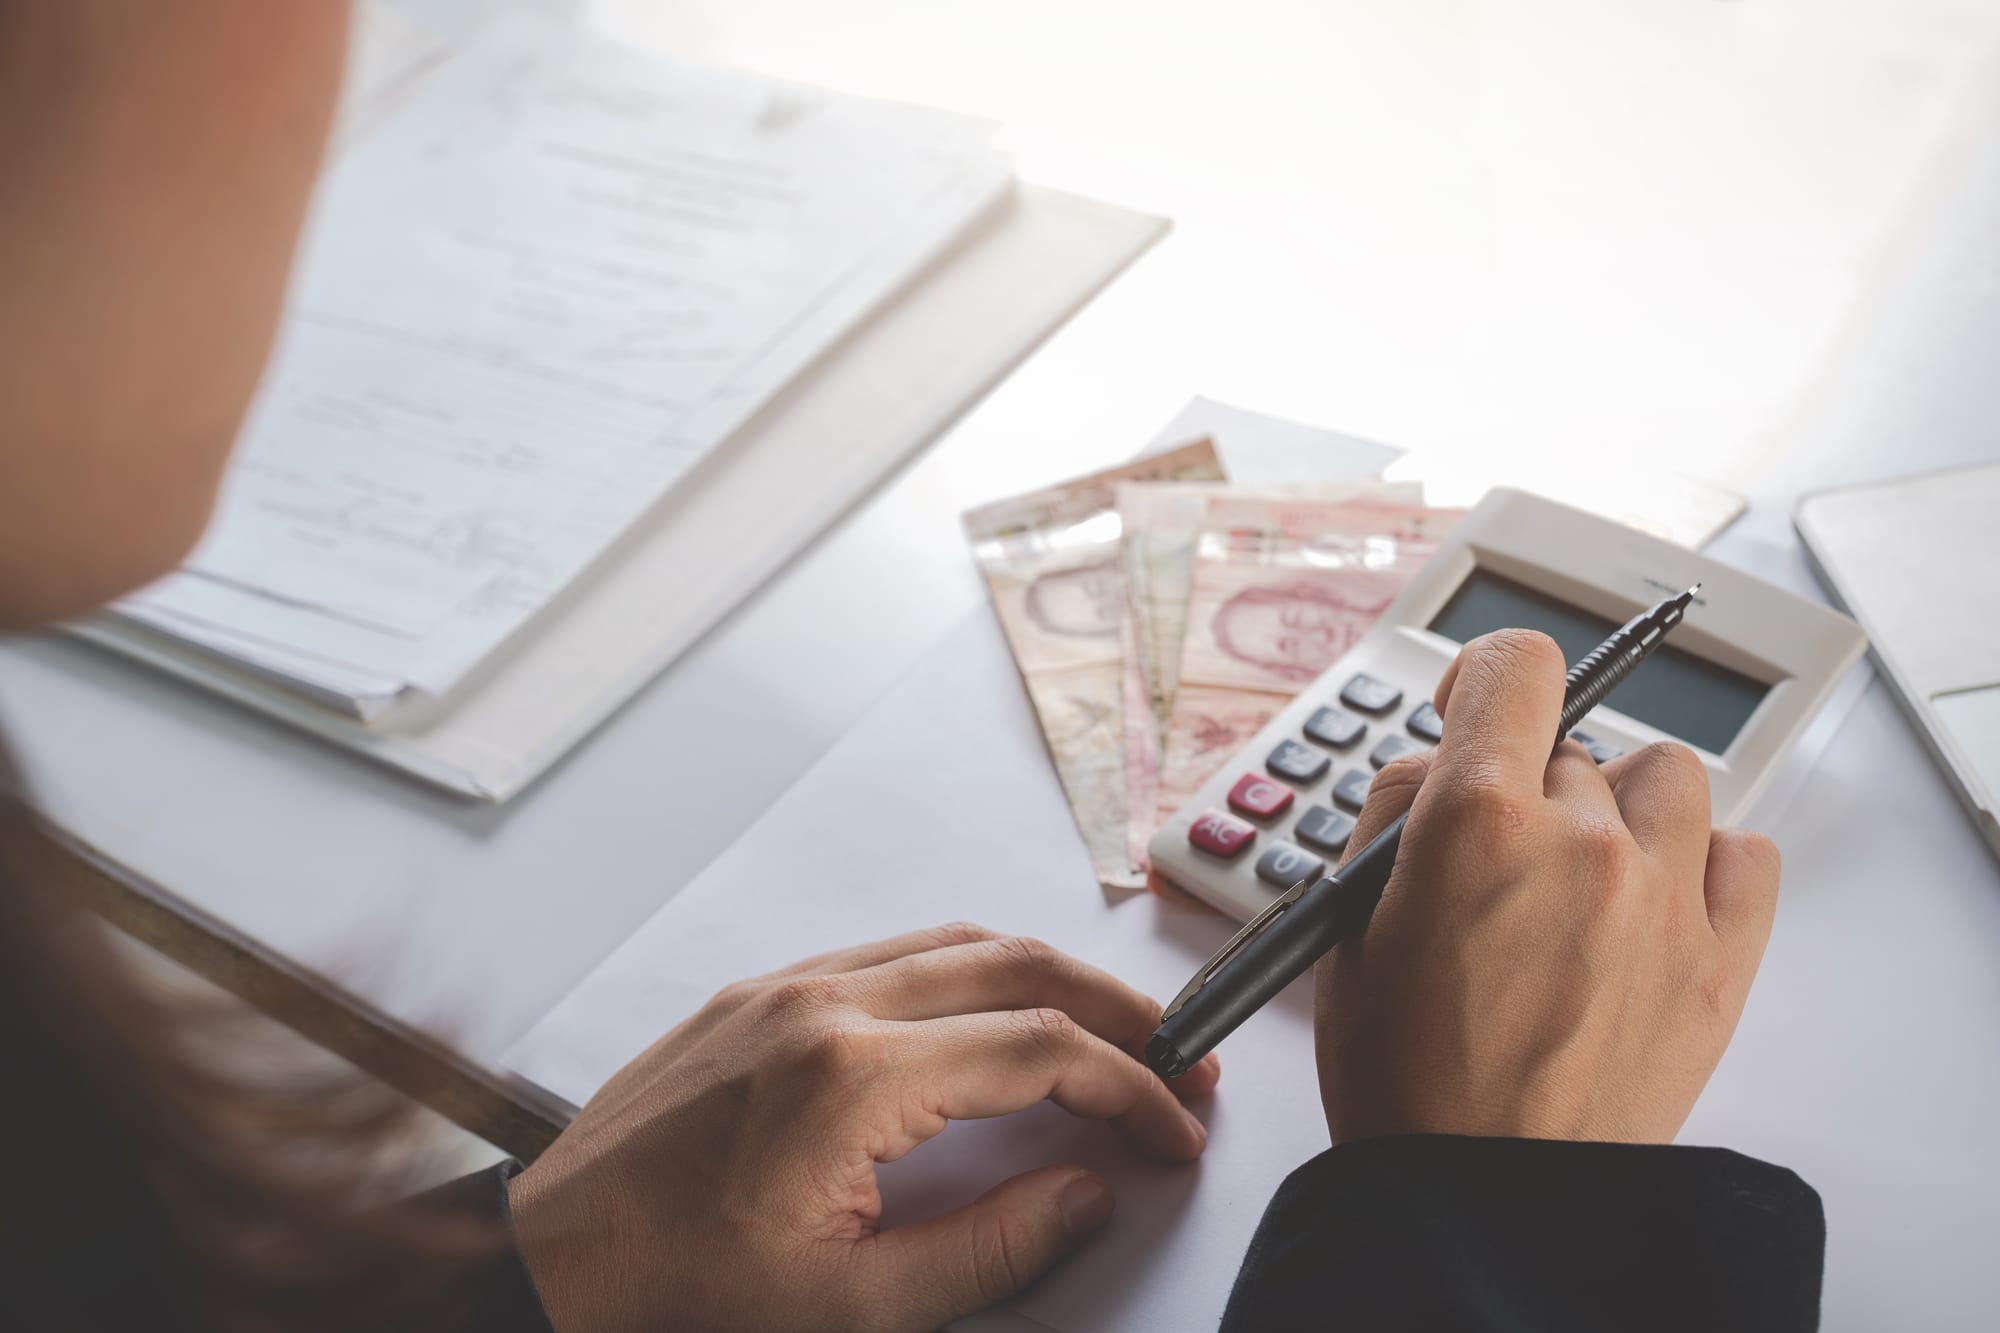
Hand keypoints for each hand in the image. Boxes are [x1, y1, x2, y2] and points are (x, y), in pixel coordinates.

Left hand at [507, 922, 1217, 1332]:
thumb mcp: (852, 1311)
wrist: (545, 1266)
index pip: (1038, 1050)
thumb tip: (1088, 1191)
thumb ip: (992, 1249)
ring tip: (1110, 1030)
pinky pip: (890, 953)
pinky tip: (995, 1018)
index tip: (1174, 1130)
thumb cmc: (677, 1297)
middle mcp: (821, 1004)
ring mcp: (783, 988)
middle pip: (1014, 964)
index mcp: (849, 1078)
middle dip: (1116, 1007)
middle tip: (1179, 1056)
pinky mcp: (755, 994)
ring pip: (955, 942)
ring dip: (1046, 978)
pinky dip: (970, 973)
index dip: (1129, 1087)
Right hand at [1316, 629, 1779, 1144]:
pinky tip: (1656, 898)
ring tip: (1582, 875)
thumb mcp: (1346, 927)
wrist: (1482, 1197)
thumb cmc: (1406, 1080)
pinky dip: (1705, 859)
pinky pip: (1746, 852)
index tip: (1476, 704)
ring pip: (1663, 779)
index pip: (1516, 665)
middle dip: (1528, 785)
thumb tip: (1441, 765)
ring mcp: (1662, 898)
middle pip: (1572, 745)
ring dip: (1620, 807)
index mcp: (1476, 821)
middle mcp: (1580, 840)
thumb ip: (1393, 818)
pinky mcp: (1719, 961)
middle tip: (1497, 861)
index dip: (1488, 674)